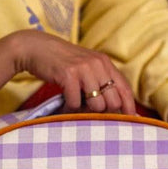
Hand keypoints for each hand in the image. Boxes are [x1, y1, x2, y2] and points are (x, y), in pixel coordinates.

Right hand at [13, 30, 135, 113]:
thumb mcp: (86, 66)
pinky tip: (63, 101)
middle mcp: (97, 64)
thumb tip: (115, 105)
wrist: (36, 48)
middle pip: (113, 102)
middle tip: (88, 108)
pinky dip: (69, 107)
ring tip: (75, 103)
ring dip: (84, 110)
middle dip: (102, 111)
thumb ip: (101, 80)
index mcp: (104, 62)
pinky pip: (75, 103)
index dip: (129, 107)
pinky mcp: (69, 75)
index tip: (131, 120)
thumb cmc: (61, 62)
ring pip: (97, 105)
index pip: (124, 88)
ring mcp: (83, 69)